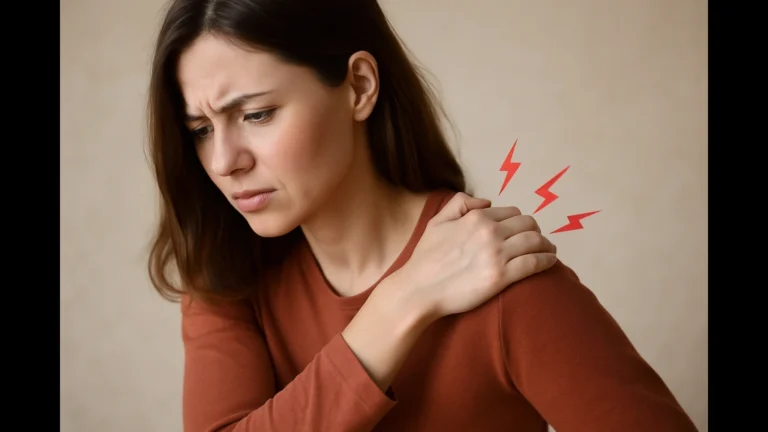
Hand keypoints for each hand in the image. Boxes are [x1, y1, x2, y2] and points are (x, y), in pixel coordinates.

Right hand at [390, 192, 556, 320]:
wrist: (419, 289)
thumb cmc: (425, 258)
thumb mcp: (437, 221)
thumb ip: (460, 203)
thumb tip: (487, 203)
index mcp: (476, 218)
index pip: (512, 213)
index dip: (519, 222)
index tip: (522, 232)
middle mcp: (490, 232)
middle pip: (529, 225)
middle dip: (535, 232)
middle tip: (537, 242)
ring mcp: (497, 254)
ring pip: (536, 242)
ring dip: (546, 245)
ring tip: (549, 251)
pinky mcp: (501, 277)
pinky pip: (534, 263)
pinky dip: (547, 260)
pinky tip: (550, 262)